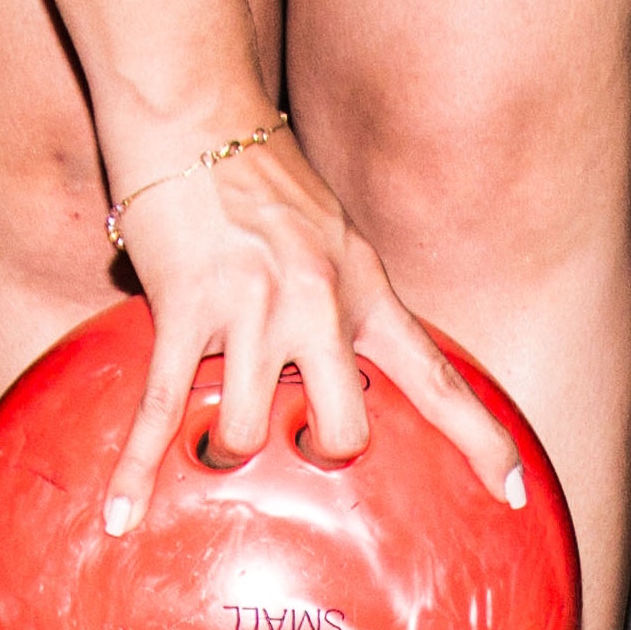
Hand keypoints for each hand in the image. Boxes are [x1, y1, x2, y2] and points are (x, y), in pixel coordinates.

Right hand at [98, 128, 523, 533]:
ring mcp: (251, 314)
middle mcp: (319, 308)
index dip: (480, 441)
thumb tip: (337, 363)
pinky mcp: (184, 312)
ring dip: (230, 449)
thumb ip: (343, 301)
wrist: (196, 112)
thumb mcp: (334, 237)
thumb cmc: (260, 177)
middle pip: (342, 433)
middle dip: (321, 453)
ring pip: (250, 434)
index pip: (436, 379)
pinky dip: (136, 471)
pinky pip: (161, 412)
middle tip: (298, 444)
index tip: (512, 492)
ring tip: (216, 435)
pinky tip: (118, 517)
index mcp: (365, 291)